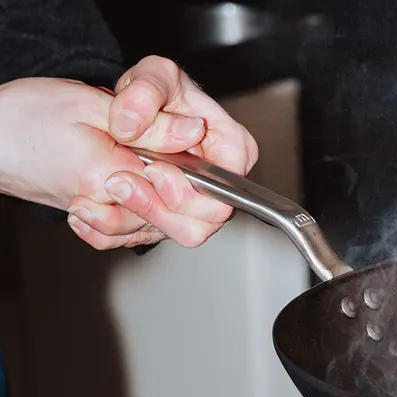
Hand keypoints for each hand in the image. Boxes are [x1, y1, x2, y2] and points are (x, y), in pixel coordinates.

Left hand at [0, 56, 257, 248]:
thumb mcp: (149, 77)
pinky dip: (105, 229)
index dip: (196, 185)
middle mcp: (213, 178)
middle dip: (158, 205)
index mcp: (225, 142)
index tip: (155, 169)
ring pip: (175, 233)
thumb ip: (153, 98)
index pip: (231, 182)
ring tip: (93, 196)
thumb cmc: (138, 95)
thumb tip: (180, 131)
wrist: (91, 118)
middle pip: (207, 218)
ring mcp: (188, 203)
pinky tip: (85, 207)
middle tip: (118, 180)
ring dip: (127, 219)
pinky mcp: (161, 218)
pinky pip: (139, 238)